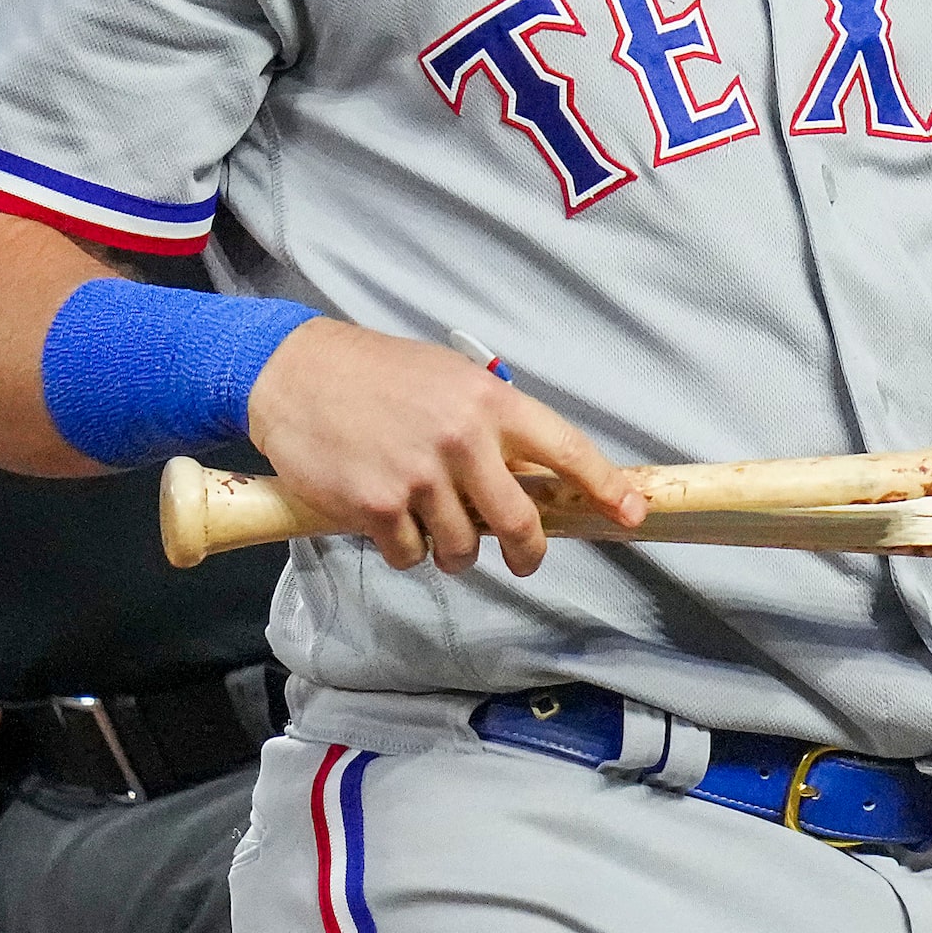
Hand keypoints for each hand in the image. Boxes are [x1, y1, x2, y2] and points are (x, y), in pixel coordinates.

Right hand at [244, 320, 645, 577]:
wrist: (298, 374)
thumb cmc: (380, 376)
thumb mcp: (450, 380)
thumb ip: (491, 426)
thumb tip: (529, 479)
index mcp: (490, 402)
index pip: (566, 449)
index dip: (605, 486)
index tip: (633, 513)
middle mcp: (462, 439)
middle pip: (520, 522)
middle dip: (529, 551)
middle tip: (524, 558)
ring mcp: (420, 476)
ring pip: (462, 549)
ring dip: (453, 550)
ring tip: (431, 521)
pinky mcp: (378, 507)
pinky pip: (411, 555)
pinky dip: (405, 549)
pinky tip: (388, 517)